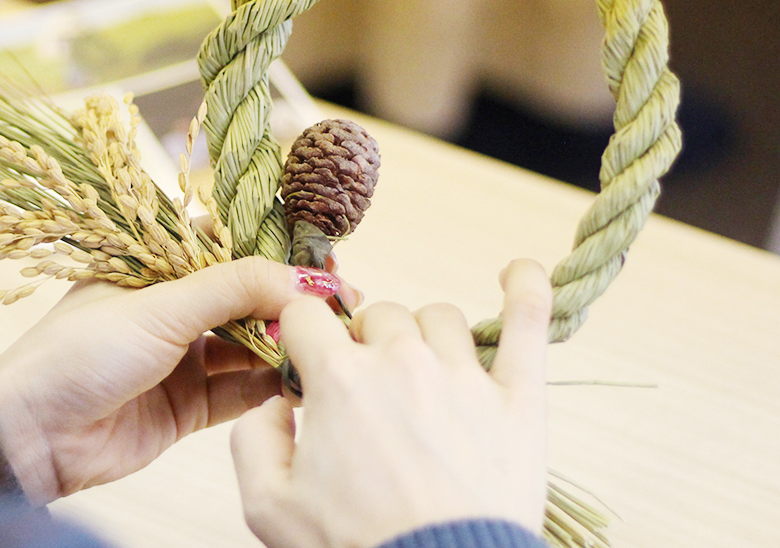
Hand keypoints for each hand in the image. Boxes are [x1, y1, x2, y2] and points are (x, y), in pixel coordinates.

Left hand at [0, 257, 359, 503]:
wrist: (34, 438)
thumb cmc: (77, 354)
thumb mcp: (159, 307)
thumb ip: (234, 288)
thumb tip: (303, 276)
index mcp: (151, 266)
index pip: (224, 243)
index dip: (272, 247)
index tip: (319, 254)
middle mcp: (168, 307)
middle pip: (243, 295)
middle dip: (288, 299)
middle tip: (338, 301)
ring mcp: (180, 357)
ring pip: (248, 343)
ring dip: (284, 342)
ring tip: (325, 340)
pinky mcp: (187, 405)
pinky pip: (241, 389)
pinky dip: (272, 384)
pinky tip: (300, 377)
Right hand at [231, 259, 550, 547]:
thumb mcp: (268, 506)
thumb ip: (252, 438)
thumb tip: (272, 403)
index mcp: (339, 379)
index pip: (305, 313)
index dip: (299, 337)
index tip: (306, 366)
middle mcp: (401, 361)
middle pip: (375, 314)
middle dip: (363, 344)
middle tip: (367, 392)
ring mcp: (464, 375)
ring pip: (438, 317)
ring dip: (423, 336)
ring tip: (422, 376)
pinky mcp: (517, 398)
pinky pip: (528, 321)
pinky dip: (525, 288)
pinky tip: (518, 272)